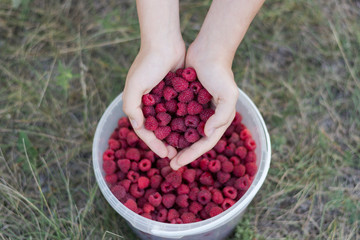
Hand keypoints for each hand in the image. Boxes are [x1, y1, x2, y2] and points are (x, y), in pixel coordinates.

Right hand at [123, 41, 184, 158]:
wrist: (165, 42)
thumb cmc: (148, 63)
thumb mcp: (135, 85)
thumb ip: (131, 106)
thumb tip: (137, 126)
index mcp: (138, 104)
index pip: (145, 131)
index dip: (154, 144)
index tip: (166, 154)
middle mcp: (150, 103)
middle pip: (158, 129)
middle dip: (165, 142)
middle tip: (176, 154)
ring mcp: (163, 98)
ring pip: (170, 122)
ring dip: (176, 134)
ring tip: (185, 145)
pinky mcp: (175, 92)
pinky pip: (179, 111)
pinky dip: (184, 121)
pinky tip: (193, 129)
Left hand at [170, 42, 238, 169]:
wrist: (209, 50)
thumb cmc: (220, 73)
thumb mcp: (228, 95)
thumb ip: (222, 116)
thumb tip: (207, 134)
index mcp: (218, 119)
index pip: (205, 143)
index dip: (191, 155)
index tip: (177, 163)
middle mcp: (208, 117)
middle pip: (194, 140)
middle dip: (182, 152)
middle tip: (169, 163)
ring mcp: (196, 109)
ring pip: (184, 131)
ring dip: (174, 141)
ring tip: (162, 150)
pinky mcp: (186, 100)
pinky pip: (177, 116)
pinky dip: (169, 125)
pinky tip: (158, 130)